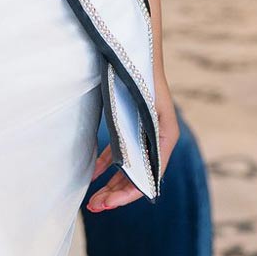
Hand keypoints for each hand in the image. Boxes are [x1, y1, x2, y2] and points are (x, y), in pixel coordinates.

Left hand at [85, 72, 178, 212]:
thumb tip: (132, 170)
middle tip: (93, 207)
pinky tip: (91, 175)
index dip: (127, 193)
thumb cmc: (140, 74)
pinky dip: (105, 165)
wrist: (135, 48)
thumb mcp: (145, 106)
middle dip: (115, 194)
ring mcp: (142, 133)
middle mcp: (157, 139)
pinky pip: (119, 153)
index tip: (107, 203)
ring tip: (91, 202)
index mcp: (165, 137)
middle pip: (136, 177)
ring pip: (126, 168)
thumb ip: (143, 136)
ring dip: (110, 184)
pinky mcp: (129, 126)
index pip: (148, 177)